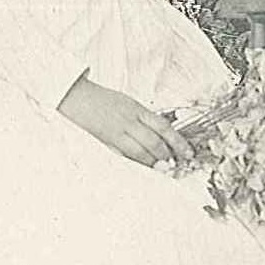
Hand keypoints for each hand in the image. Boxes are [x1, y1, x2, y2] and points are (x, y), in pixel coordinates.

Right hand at [58, 77, 193, 166]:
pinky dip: (137, 161)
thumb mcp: (126, 103)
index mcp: (136, 108)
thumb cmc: (100, 99)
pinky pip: (125, 154)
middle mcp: (129, 119)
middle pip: (154, 141)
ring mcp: (117, 131)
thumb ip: (141, 117)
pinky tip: (144, 165)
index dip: (178, 141)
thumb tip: (158, 134)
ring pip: (141, 150)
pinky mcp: (107, 140)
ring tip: (163, 168)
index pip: (163, 126)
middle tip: (176, 163)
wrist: (76, 97)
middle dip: (167, 154)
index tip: (187, 151)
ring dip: (154, 161)